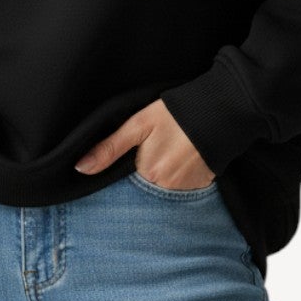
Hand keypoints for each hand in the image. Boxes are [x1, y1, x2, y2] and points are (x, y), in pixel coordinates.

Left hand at [74, 97, 214, 189]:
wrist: (220, 110)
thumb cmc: (176, 114)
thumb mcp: (138, 124)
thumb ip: (109, 148)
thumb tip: (80, 168)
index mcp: (148, 174)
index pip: (125, 185)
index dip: (125, 173)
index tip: (132, 159)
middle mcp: (167, 189)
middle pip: (145, 189)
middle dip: (144, 176)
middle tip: (155, 151)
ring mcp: (187, 190)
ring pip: (163, 189)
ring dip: (163, 177)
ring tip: (170, 153)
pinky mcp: (202, 187)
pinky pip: (183, 189)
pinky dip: (180, 178)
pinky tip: (183, 159)